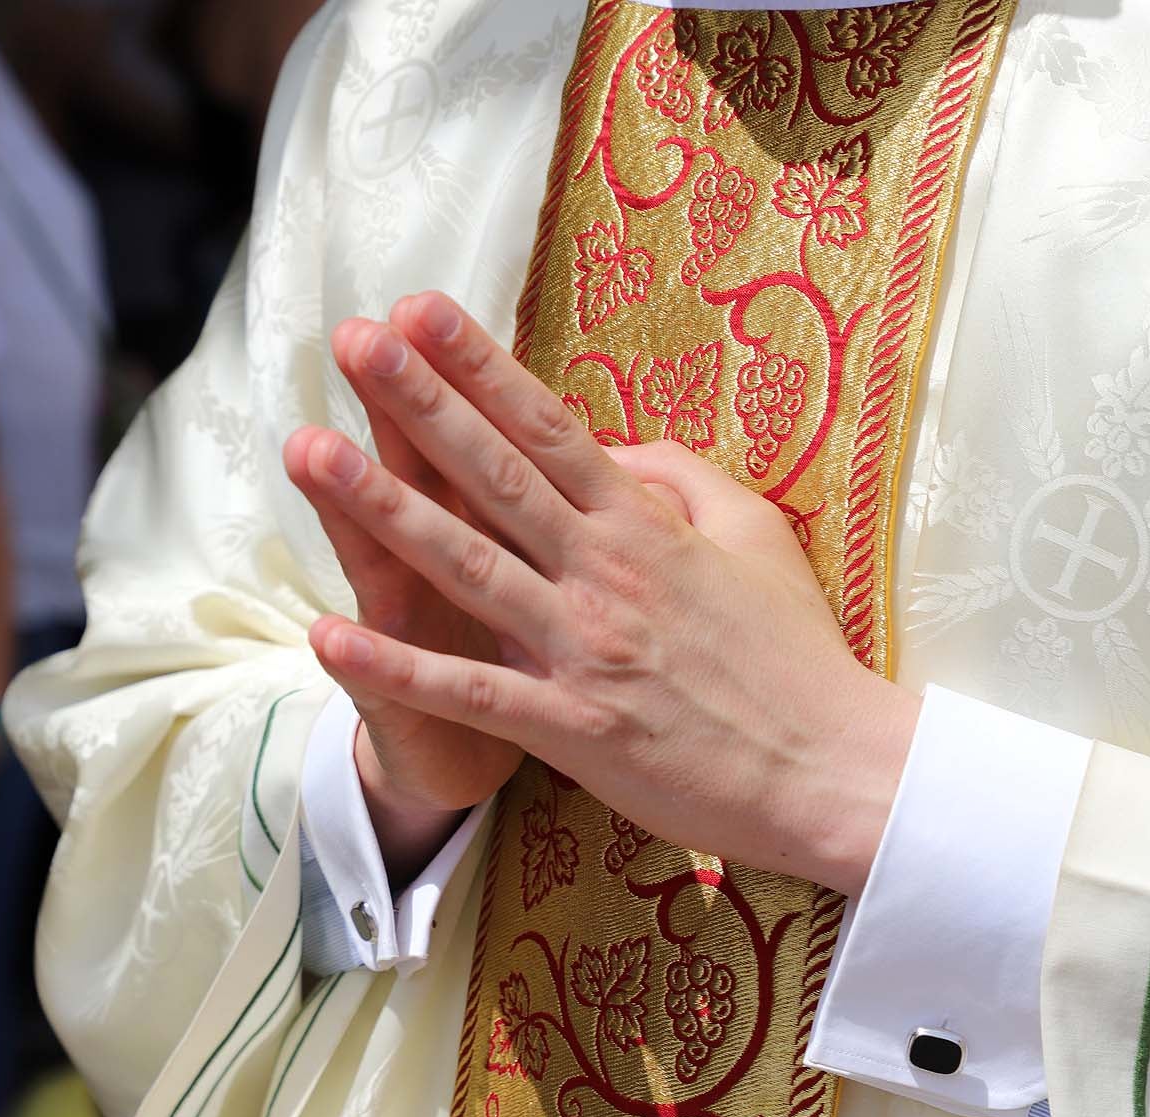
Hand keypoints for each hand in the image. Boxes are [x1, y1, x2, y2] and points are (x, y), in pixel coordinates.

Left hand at [289, 292, 920, 896]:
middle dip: (417, 400)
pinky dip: (396, 667)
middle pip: (493, 472)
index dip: (478, 365)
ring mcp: (581, 647)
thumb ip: (681, 481)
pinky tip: (328, 636)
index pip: (546, 426)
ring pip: (464, 563)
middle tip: (352, 339)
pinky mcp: (571, 725)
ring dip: (381, 506)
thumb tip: (613, 449)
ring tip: (310, 452)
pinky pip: (469, 691)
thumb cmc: (798, 655)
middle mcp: (602, 572)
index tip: (420, 311)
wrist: (839, 771)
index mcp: (643, 525)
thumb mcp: (757, 537)